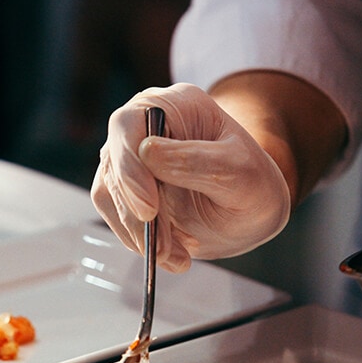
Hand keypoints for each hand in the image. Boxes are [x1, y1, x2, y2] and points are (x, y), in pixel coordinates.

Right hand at [91, 83, 290, 271]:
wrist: (250, 211)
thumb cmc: (252, 183)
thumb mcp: (240, 171)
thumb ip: (197, 161)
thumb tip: (146, 153)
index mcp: (172, 105)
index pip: (129, 125)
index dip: (131, 166)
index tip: (149, 209)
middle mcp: (141, 128)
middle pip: (114, 165)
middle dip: (137, 214)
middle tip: (164, 248)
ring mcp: (128, 161)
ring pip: (110, 196)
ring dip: (139, 234)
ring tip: (177, 257)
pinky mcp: (123, 193)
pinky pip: (116, 219)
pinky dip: (140, 243)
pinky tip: (172, 254)